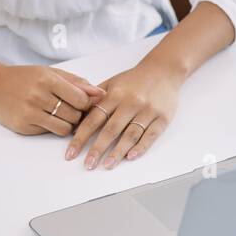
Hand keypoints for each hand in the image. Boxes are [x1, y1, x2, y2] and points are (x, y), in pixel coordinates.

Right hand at [0, 64, 104, 135]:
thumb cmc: (25, 77)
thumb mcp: (51, 73)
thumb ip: (77, 83)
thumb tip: (101, 94)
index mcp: (48, 80)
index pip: (80, 99)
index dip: (86, 104)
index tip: (82, 102)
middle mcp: (38, 96)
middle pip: (74, 115)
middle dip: (77, 114)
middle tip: (70, 109)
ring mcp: (30, 113)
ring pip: (64, 128)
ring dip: (67, 124)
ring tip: (60, 114)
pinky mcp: (24, 127)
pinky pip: (49, 132)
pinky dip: (52, 127)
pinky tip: (45, 117)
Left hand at [65, 60, 184, 168]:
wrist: (164, 70)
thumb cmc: (135, 79)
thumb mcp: (112, 82)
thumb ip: (95, 99)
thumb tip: (76, 120)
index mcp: (115, 94)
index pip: (94, 119)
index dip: (81, 137)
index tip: (71, 153)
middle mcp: (131, 102)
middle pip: (111, 129)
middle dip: (97, 149)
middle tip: (87, 165)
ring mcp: (148, 111)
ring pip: (130, 134)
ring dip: (118, 152)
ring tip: (107, 165)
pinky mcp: (163, 118)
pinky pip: (151, 135)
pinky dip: (141, 147)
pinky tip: (130, 157)